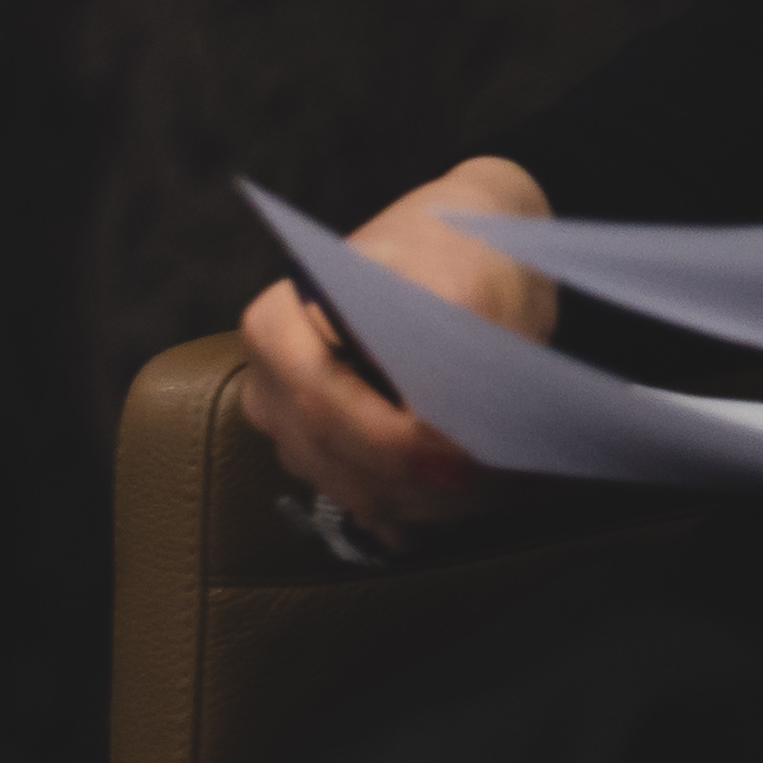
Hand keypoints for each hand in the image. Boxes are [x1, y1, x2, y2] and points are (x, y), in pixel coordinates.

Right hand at [235, 153, 553, 536]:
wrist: (453, 249)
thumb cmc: (451, 255)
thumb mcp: (460, 284)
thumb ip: (445, 348)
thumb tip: (443, 423)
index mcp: (277, 321)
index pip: (320, 400)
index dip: (388, 439)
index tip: (464, 454)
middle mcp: (267, 374)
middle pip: (329, 452)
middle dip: (412, 480)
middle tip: (495, 485)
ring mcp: (287, 416)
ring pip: (343, 485)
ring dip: (417, 500)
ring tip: (491, 490)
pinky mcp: (320, 446)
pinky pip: (354, 498)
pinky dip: (405, 512)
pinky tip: (450, 508)